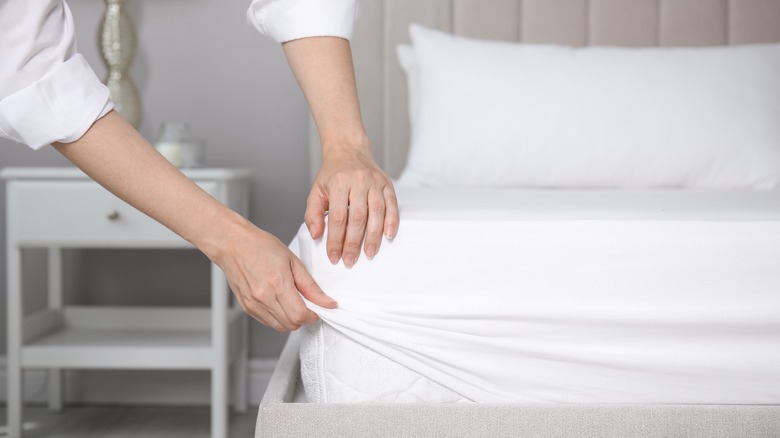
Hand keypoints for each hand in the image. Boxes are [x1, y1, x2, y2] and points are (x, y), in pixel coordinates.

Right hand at [215, 221, 336, 331]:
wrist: (233, 244)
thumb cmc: (260, 246)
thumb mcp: (293, 261)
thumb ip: (310, 285)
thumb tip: (326, 301)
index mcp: (277, 284)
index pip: (300, 315)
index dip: (313, 315)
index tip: (317, 308)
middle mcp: (263, 297)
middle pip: (291, 324)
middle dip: (303, 318)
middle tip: (306, 303)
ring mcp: (253, 304)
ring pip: (280, 327)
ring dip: (291, 319)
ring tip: (291, 301)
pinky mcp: (247, 307)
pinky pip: (268, 322)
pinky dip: (278, 317)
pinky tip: (279, 302)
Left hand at [305, 146, 398, 267]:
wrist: (349, 150)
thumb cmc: (332, 175)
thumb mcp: (316, 191)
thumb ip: (313, 214)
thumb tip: (317, 235)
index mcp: (338, 183)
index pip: (338, 218)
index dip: (336, 240)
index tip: (334, 256)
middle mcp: (358, 182)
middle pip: (357, 218)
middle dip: (354, 243)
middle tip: (350, 260)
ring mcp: (375, 182)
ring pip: (376, 212)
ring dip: (373, 236)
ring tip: (369, 254)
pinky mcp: (387, 184)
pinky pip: (392, 204)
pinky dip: (391, 221)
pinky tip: (388, 236)